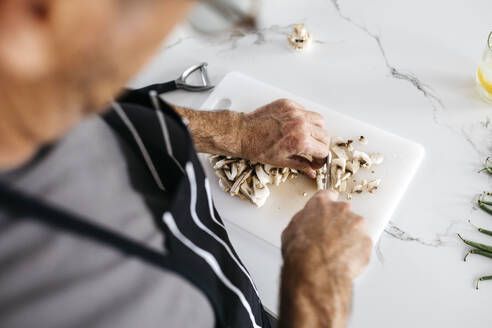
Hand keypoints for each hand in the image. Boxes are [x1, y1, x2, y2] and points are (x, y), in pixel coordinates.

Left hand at [238, 99, 329, 177]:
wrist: (242, 133)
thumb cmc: (257, 147)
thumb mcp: (282, 161)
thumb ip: (301, 165)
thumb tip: (311, 170)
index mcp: (300, 141)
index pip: (323, 150)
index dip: (321, 158)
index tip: (316, 161)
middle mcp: (300, 125)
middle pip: (325, 135)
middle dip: (321, 145)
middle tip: (314, 151)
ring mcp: (295, 113)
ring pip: (319, 120)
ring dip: (317, 130)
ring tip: (307, 137)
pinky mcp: (288, 104)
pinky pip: (305, 110)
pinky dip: (305, 119)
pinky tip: (296, 126)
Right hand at [279, 190, 371, 327]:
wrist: (315, 270)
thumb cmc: (301, 252)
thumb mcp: (291, 231)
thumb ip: (303, 221)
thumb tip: (305, 225)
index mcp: (320, 204)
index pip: (327, 195)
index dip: (328, 202)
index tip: (330, 207)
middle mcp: (341, 210)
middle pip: (343, 214)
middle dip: (339, 225)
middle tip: (330, 240)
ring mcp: (357, 225)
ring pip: (355, 230)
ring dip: (349, 239)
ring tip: (336, 254)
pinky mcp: (367, 242)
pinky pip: (362, 246)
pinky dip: (356, 253)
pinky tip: (343, 262)